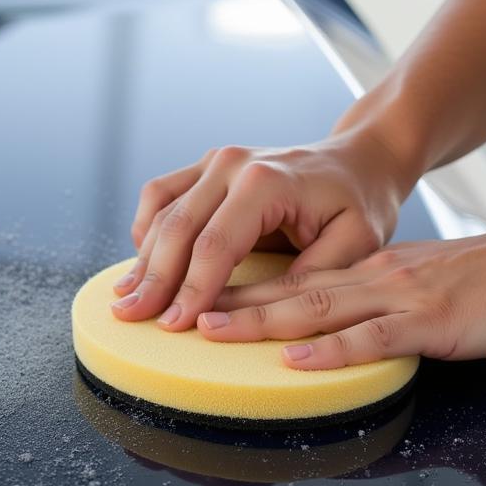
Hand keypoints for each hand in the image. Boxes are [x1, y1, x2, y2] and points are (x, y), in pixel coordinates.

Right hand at [111, 128, 415, 330]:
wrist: (359, 159)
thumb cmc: (360, 204)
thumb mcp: (354, 245)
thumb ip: (306, 277)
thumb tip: (252, 313)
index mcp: (267, 180)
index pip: (216, 244)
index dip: (192, 288)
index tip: (174, 326)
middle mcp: (233, 163)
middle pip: (179, 228)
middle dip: (154, 279)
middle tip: (131, 318)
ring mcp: (215, 160)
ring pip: (163, 211)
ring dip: (143, 257)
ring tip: (125, 299)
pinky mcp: (207, 166)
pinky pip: (162, 194)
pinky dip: (147, 228)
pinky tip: (142, 261)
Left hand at [194, 218, 485, 366]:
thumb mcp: (421, 284)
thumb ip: (378, 302)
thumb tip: (339, 325)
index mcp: (366, 270)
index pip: (290, 279)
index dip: (238, 290)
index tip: (193, 299)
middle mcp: (371, 278)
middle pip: (286, 290)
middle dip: (226, 301)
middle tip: (176, 310)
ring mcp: (397, 296)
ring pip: (316, 306)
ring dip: (259, 320)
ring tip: (210, 327)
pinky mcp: (429, 320)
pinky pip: (373, 337)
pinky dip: (331, 350)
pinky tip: (296, 358)